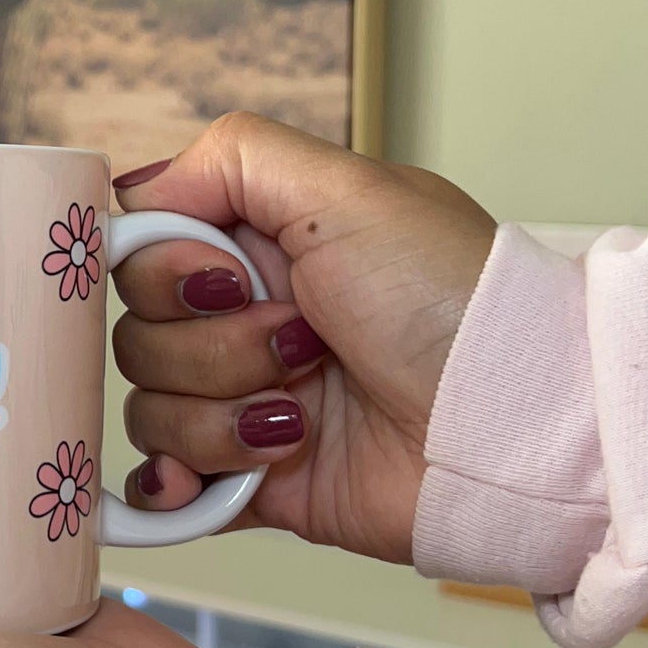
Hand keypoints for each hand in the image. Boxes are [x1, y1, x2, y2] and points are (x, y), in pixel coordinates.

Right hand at [114, 113, 496, 563]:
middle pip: (138, 334)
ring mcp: (246, 404)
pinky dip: (174, 487)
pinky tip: (203, 483)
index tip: (226, 279)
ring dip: (219, 417)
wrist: (510, 429)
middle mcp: (246, 320)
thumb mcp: (349, 191)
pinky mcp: (255, 481)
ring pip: (149, 411)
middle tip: (300, 342)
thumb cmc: (452, 303)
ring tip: (302, 416)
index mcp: (262, 246)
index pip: (142, 251)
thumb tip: (136, 190)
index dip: (166, 271)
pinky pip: (166, 488)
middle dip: (212, 347)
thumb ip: (232, 159)